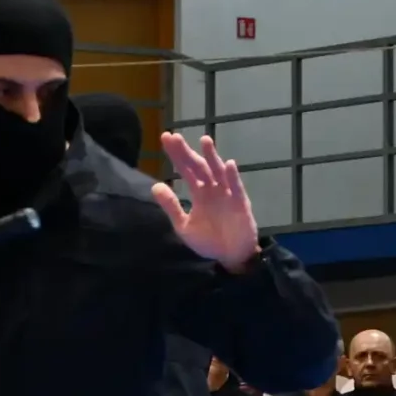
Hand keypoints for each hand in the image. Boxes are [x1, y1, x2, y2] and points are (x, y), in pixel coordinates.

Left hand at [152, 134, 259, 272]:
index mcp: (199, 193)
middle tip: (175, 137)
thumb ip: (171, 206)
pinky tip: (228, 164)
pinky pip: (236, 188)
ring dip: (212, 156)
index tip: (166, 137)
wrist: (231, 258)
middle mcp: (212, 189)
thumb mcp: (184, 226)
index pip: (186, 170)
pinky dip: (232, 177)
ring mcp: (227, 195)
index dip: (176, 155)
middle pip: (199, 166)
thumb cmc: (209, 242)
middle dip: (187, 152)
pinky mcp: (240, 204)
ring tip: (204, 140)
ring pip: (218, 172)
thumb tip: (155, 186)